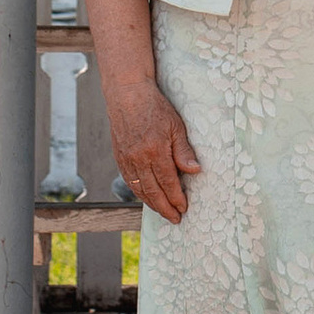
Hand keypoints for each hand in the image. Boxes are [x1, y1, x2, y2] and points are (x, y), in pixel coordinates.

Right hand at [104, 79, 200, 225]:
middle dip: (165, 208)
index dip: (176, 198)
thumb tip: (194, 171)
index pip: (168, 182)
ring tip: (163, 212)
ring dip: (152, 204)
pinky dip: (139, 193)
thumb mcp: (176, 126)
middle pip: (153, 191)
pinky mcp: (119, 157)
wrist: (127, 94)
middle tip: (175, 218)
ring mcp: (126, 159)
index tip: (184, 208)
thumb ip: (183, 151)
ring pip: (140, 190)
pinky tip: (147, 197)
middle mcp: (138, 159)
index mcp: (155, 151)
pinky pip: (129, 181)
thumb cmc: (155, 107)